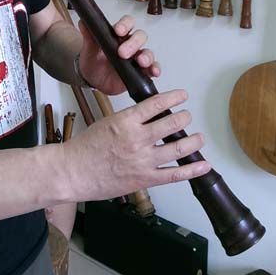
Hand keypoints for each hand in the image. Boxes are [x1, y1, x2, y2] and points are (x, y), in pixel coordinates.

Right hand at [61, 89, 209, 201]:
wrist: (72, 172)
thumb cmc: (85, 147)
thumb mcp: (107, 122)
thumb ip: (129, 120)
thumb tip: (148, 116)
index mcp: (126, 121)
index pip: (156, 104)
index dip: (173, 98)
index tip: (182, 95)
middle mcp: (137, 139)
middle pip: (171, 124)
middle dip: (184, 118)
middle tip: (187, 116)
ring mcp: (143, 160)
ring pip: (177, 148)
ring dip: (193, 141)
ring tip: (199, 138)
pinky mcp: (144, 179)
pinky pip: (174, 174)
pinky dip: (191, 170)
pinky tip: (203, 165)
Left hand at [77, 15, 158, 95]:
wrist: (93, 79)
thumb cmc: (94, 61)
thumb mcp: (89, 49)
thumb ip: (88, 36)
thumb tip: (83, 22)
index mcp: (119, 35)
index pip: (127, 23)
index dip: (125, 25)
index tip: (119, 31)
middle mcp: (130, 44)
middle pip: (139, 36)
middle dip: (133, 43)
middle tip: (122, 53)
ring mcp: (136, 58)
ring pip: (147, 52)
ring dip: (146, 56)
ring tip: (140, 62)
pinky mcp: (141, 72)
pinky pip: (152, 68)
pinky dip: (154, 69)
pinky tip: (153, 72)